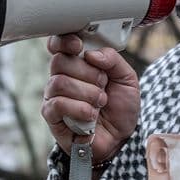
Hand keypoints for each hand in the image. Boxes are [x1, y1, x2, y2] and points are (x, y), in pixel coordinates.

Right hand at [40, 34, 139, 162]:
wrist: (120, 138)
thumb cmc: (120, 108)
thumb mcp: (127, 79)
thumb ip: (113, 60)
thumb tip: (92, 54)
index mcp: (78, 63)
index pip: (59, 44)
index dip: (64, 42)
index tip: (79, 46)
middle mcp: (62, 77)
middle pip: (60, 61)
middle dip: (88, 73)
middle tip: (103, 85)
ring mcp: (54, 96)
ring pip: (59, 82)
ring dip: (87, 93)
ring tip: (100, 102)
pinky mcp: (52, 116)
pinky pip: (56, 104)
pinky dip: (78, 108)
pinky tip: (91, 115)